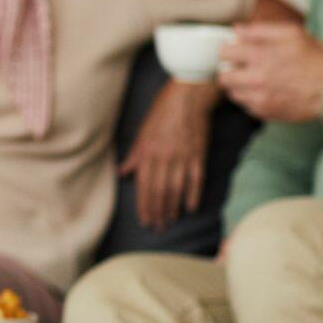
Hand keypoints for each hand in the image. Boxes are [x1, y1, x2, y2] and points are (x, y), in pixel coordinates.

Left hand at [120, 80, 213, 230]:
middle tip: (157, 227)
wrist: (188, 96)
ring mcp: (182, 156)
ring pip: (176, 188)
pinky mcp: (199, 153)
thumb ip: (134, 155)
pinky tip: (190, 207)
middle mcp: (163, 156)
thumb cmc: (161, 113)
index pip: (143, 185)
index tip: (145, 220)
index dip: (144, 205)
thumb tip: (123, 172)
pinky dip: (193, 194)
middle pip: (159, 190)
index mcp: (147, 151)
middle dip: (157, 211)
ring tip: (170, 221)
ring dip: (172, 207)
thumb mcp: (142, 131)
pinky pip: (196, 178)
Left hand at [218, 22, 322, 122]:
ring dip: (240, 86)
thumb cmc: (316, 60)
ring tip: (256, 81)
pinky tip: (266, 92)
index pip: (224, 53)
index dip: (229, 50)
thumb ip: (261, 30)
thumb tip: (238, 30)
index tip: (236, 51)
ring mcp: (259, 98)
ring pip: (233, 93)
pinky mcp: (265, 112)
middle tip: (242, 68)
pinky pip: (246, 106)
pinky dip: (252, 99)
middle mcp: (255, 78)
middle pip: (223, 77)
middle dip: (231, 71)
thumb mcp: (293, 34)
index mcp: (260, 56)